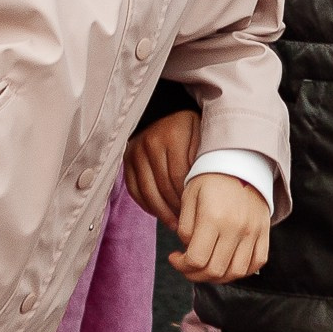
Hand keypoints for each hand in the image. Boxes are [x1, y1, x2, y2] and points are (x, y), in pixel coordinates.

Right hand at [123, 106, 199, 225]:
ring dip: (161, 212)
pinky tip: (159, 212)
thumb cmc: (189, 126)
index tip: (197, 212)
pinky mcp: (126, 159)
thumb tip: (205, 192)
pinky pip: (134, 188)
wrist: (164, 108)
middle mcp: (150, 143)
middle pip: (163, 187)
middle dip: (176, 208)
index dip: (187, 198)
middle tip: (187, 223)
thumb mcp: (202, 133)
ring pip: (147, 191)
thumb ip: (202, 158)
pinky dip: (146, 204)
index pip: (179, 177)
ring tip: (174, 223)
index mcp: (172, 136)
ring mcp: (135, 151)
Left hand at [170, 170, 269, 284]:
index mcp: (213, 217)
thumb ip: (184, 227)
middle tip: (187, 266)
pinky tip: (227, 264)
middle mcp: (236, 228)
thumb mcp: (189, 196)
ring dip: (217, 277)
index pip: (196, 260)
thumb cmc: (210, 179)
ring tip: (206, 267)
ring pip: (236, 272)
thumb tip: (188, 250)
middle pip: (215, 271)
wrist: (241, 163)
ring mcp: (253, 232)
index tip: (174, 257)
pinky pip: (256, 262)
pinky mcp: (264, 232)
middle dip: (195, 275)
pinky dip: (241, 270)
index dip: (181, 266)